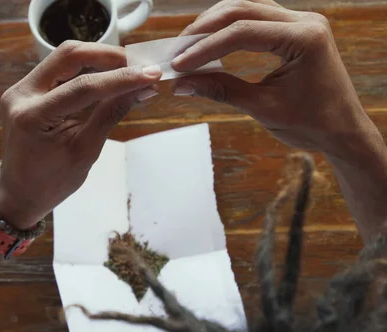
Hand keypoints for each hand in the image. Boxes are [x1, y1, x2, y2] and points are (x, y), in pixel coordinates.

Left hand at [0, 41, 161, 228]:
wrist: (19, 194)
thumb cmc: (51, 182)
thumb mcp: (86, 150)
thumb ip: (111, 113)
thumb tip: (143, 88)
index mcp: (31, 117)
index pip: (82, 86)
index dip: (121, 78)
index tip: (151, 74)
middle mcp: (20, 95)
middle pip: (68, 55)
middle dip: (108, 56)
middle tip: (140, 64)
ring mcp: (20, 90)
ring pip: (64, 57)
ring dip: (98, 59)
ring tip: (129, 68)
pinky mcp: (26, 90)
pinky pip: (59, 69)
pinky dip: (86, 68)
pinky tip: (109, 75)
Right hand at [171, 0, 382, 157]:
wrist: (343, 130)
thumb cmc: (314, 123)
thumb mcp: (262, 108)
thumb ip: (221, 90)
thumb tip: (184, 84)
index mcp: (304, 39)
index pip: (242, 33)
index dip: (205, 47)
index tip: (180, 63)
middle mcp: (305, 21)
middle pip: (242, 10)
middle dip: (205, 29)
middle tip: (178, 50)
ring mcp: (302, 22)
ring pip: (247, 8)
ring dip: (215, 24)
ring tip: (189, 45)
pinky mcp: (295, 29)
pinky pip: (257, 17)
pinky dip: (230, 27)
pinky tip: (212, 40)